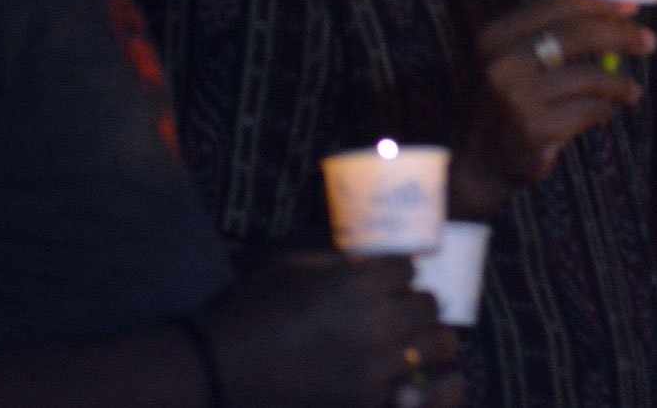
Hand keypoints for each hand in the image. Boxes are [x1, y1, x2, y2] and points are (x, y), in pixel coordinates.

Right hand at [206, 252, 461, 407]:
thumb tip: (372, 262)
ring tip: (409, 338)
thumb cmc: (254, 308)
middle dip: (417, 302)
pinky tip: (384, 368)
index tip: (390, 277)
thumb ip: (341, 262)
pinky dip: (402, 373)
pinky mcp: (366, 397)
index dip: (399, 271)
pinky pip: (407, 381)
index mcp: (359, 283)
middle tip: (401, 306)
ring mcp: (375, 364)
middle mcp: (377, 321)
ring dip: (424, 338)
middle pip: (429, 305)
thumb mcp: (295, 265)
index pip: (409, 268)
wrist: (222, 368)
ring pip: (434, 345)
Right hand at [454, 0, 656, 216]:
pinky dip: (604, 111)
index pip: (559, 7)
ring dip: (619, 84)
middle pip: (578, 35)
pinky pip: (590, 110)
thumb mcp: (520, 58)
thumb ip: (556, 31)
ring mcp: (517, 98)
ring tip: (630, 92)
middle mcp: (503, 63)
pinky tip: (602, 114)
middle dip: (622, 36)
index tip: (633, 8)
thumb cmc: (515, 98)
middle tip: (650, 42)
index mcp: (497, 36)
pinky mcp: (536, 129)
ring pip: (591, 77)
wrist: (486, 159)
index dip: (601, 5)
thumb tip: (617, 7)